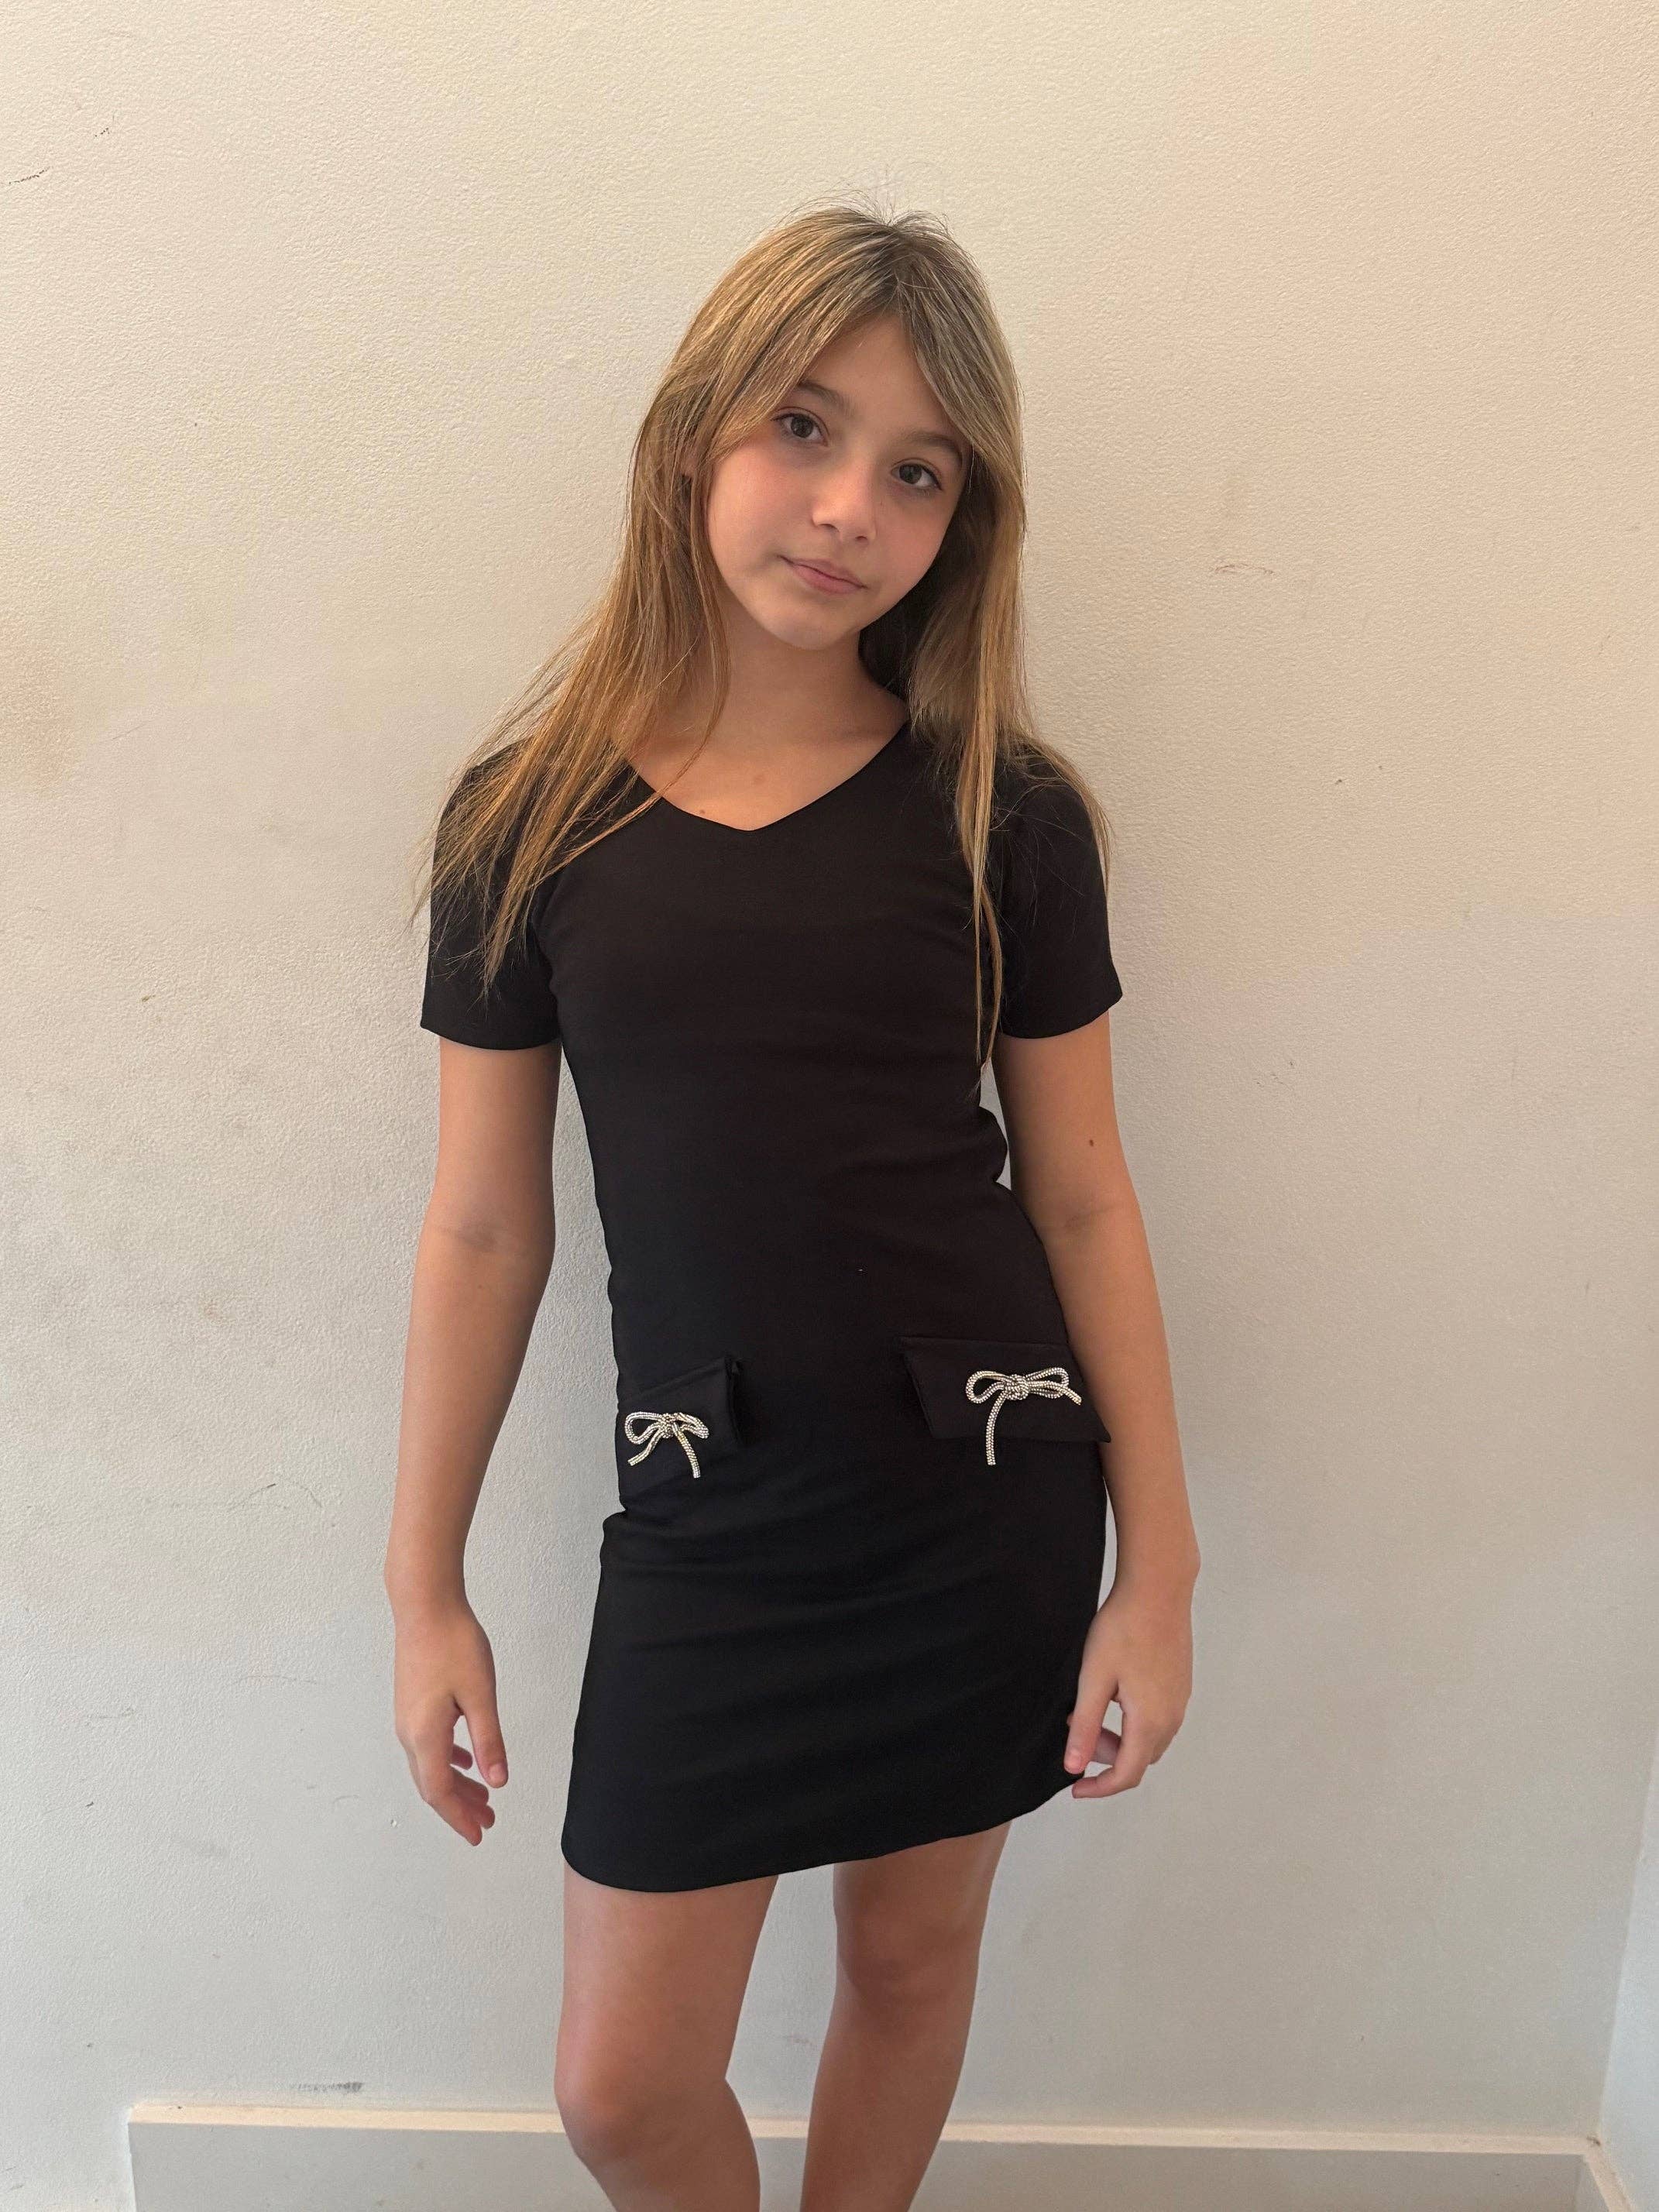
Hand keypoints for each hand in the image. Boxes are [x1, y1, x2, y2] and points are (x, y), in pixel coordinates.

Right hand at [391, 1595, 509, 1844]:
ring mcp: (408, 1718)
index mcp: (424, 1735)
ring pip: (431, 1765)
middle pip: (433, 1784)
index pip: (440, 1792)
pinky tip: (466, 1760)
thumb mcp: (480, 1695)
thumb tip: (497, 1782)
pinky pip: (429, 1745)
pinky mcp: (413, 1704)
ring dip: (456, 1785)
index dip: (459, 1818)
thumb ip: (489, 1741)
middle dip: (460, 1808)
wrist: (425, 1605)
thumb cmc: (453, 1644)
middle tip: (487, 1823)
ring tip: (484, 1798)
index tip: (479, 1835)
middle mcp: (409, 1732)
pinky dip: (449, 1760)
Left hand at [1063, 1579, 1193, 1798]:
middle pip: (1140, 1760)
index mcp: (1150, 1721)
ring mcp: (1180, 1702)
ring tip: (1092, 1710)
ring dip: (1122, 1740)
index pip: (1127, 1774)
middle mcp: (1171, 1718)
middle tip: (1077, 1731)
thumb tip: (1075, 1766)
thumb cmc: (1123, 1629)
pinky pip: (1158, 1720)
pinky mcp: (1181, 1686)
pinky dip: (1134, 1723)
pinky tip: (1115, 1694)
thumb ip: (1085, 1726)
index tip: (1075, 1787)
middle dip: (1107, 1759)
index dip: (1099, 1788)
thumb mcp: (1094, 1678)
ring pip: (1150, 1741)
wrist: (1158, 1590)